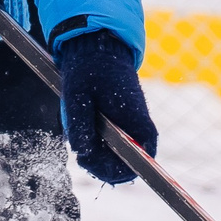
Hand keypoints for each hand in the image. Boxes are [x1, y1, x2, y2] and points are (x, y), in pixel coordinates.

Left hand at [55, 31, 156, 184]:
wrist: (100, 50)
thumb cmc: (89, 71)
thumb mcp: (78, 96)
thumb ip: (79, 126)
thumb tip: (81, 153)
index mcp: (137, 125)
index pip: (134, 165)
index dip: (108, 170)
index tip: (85, 158)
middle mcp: (142, 131)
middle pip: (124, 167)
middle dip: (99, 164)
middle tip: (80, 148)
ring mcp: (136, 128)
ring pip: (119, 159)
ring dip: (98, 155)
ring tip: (83, 134)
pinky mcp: (129, 125)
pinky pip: (117, 147)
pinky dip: (100, 146)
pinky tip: (87, 131)